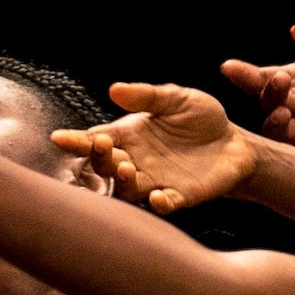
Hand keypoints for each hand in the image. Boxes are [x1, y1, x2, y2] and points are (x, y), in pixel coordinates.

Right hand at [51, 81, 262, 213]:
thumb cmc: (201, 119)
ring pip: (127, 189)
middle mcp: (136, 161)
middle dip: (99, 158)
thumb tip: (114, 89)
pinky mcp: (180, 196)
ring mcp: (156, 181)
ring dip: (122, 182)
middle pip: (105, 166)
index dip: (76, 140)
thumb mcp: (176, 98)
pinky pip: (163, 204)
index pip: (95, 139)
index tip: (59, 138)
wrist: (235, 143)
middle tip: (103, 146)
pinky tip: (158, 197)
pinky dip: (159, 203)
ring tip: (125, 168)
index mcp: (130, 136)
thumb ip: (147, 95)